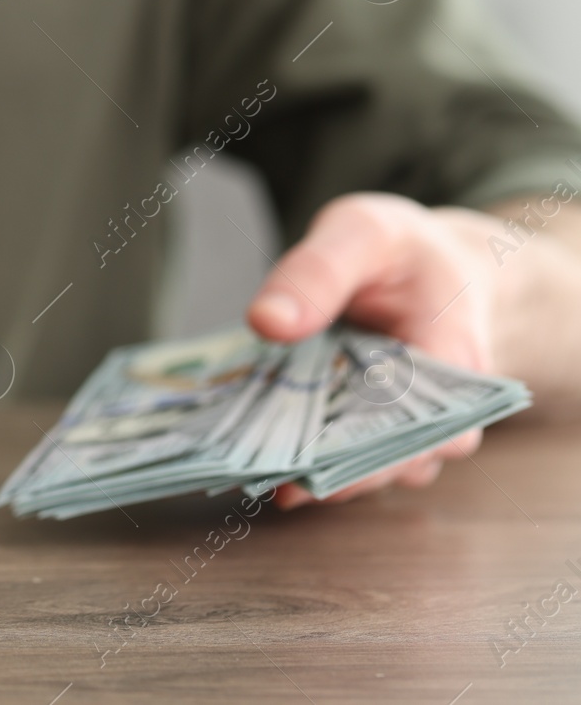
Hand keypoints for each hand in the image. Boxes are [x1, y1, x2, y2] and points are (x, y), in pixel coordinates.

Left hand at [245, 192, 494, 508]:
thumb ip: (318, 271)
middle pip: (388, 464)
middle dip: (324, 468)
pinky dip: (301, 459)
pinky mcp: (375, 435)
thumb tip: (266, 321)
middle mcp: (443, 413)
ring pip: (363, 472)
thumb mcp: (362, 233)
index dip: (364, 448)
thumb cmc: (402, 251)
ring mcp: (410, 432)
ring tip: (249, 462)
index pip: (424, 429)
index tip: (303, 451)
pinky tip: (256, 456)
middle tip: (258, 465)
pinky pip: (342, 462)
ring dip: (309, 470)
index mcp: (456, 363)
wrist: (431, 267)